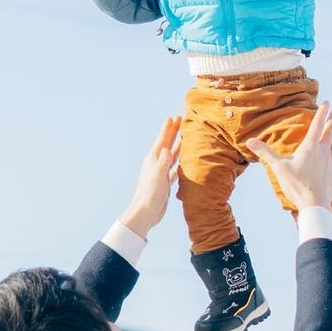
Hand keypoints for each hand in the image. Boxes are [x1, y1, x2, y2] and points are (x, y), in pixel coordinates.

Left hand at [119, 117, 179, 238]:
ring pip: (172, 155)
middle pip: (167, 144)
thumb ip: (163, 163)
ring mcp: (161, 172)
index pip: (162, 140)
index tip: (173, 117)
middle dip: (173, 132)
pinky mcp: (165, 181)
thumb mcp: (157, 177)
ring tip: (185, 136)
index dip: (168, 128)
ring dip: (178, 145)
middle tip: (180, 120)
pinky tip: (186, 160)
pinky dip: (180, 161)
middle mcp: (157, 163)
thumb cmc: (149, 195)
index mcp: (153, 160)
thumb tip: (168, 149)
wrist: (145, 213)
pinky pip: (175, 167)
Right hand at [246, 102, 331, 212]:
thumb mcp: (278, 167)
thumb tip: (249, 141)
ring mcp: (329, 163)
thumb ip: (265, 153)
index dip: (321, 113)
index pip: (317, 125)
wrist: (313, 204)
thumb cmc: (296, 184)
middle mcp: (322, 152)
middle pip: (329, 131)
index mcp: (309, 147)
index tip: (327, 102)